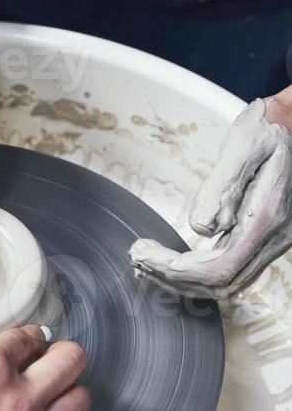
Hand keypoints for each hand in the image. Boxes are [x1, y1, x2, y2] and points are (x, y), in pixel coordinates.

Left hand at [130, 90, 291, 298]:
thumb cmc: (269, 127)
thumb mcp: (245, 145)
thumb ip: (222, 186)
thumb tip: (201, 227)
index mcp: (267, 217)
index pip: (220, 266)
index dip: (179, 270)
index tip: (145, 256)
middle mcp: (274, 237)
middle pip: (222, 282)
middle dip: (175, 278)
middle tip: (138, 260)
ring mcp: (271, 241)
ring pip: (226, 282)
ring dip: (183, 280)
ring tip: (146, 264)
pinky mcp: (262, 238)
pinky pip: (230, 268)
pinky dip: (197, 272)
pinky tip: (171, 263)